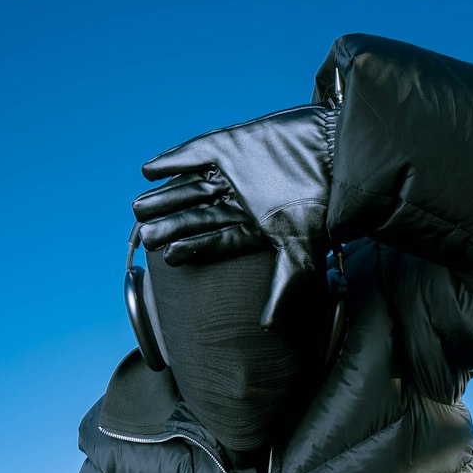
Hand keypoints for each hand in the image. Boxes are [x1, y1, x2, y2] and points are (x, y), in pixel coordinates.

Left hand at [133, 105, 337, 328]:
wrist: (334, 154)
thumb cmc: (321, 206)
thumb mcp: (300, 255)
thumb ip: (281, 289)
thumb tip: (267, 328)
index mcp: (252, 227)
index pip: (216, 240)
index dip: (192, 247)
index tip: (167, 255)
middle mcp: (240, 201)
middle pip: (198, 215)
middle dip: (171, 224)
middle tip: (144, 235)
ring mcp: (234, 172)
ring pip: (191, 188)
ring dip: (165, 197)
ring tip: (138, 208)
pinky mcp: (233, 144)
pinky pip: (194, 153)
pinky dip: (172, 160)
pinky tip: (150, 170)